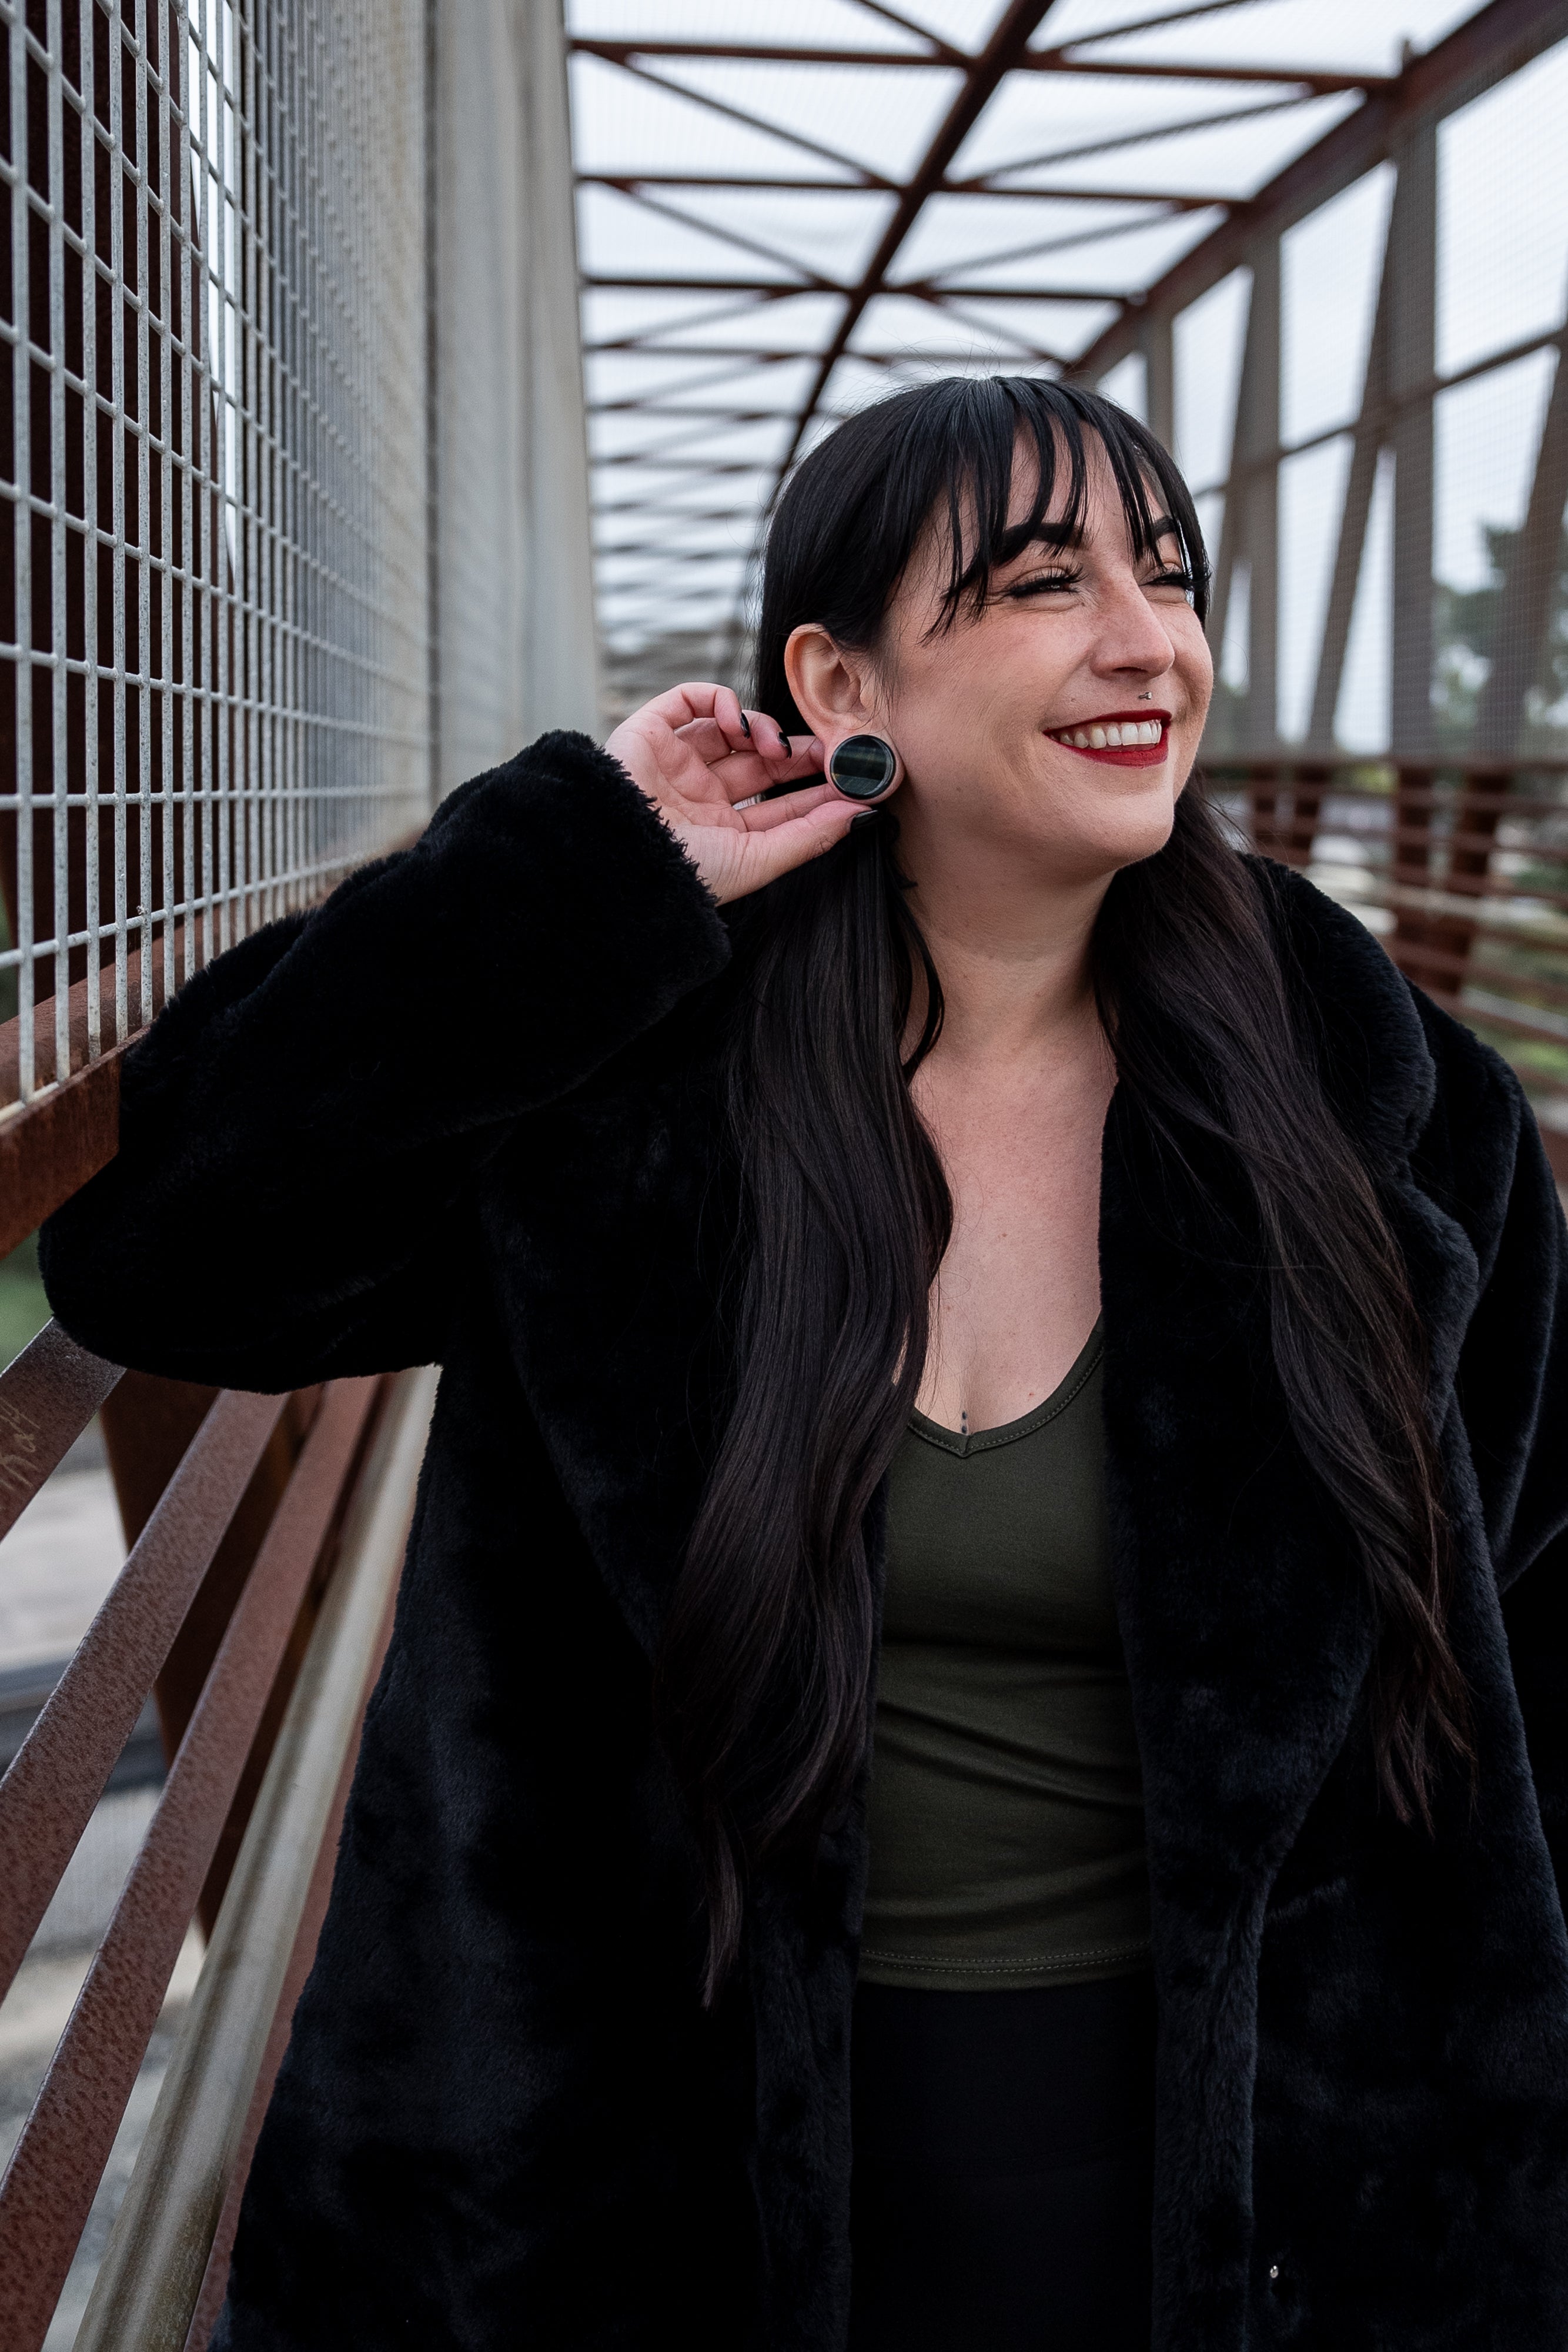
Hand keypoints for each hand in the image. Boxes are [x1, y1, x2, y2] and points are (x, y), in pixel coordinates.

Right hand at [604, 681, 879, 905]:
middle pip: (760, 764)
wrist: (620, 856)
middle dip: (797, 754)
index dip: (815, 790)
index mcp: (720, 832)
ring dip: (761, 728)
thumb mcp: (757, 861)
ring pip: (730, 729)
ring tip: (773, 745)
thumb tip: (861, 813)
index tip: (851, 780)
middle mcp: (698, 796)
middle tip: (828, 750)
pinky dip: (720, 700)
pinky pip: (689, 700)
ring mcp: (674, 762)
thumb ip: (810, 837)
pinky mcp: (649, 732)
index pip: (779, 804)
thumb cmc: (684, 873)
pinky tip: (737, 721)